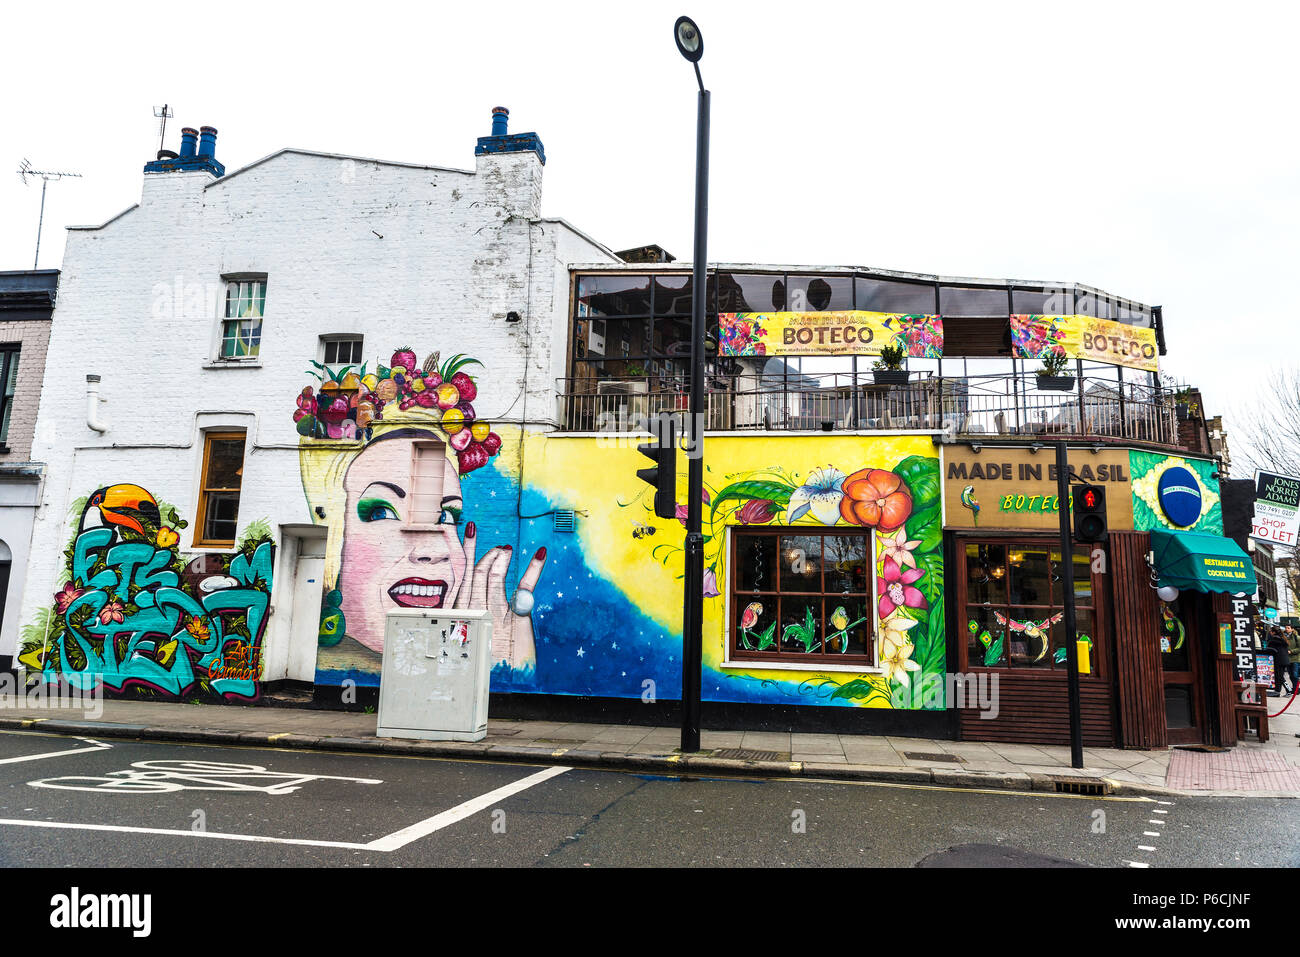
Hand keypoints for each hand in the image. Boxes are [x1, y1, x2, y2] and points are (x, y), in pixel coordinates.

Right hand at [454, 522, 545, 671]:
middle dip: (484, 554)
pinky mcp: (516, 618)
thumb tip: (472, 601)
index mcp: (463, 613)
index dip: (463, 550)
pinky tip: (541, 554)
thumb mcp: (472, 637)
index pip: (462, 574)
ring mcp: (495, 613)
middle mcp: (475, 610)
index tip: (463, 531)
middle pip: (477, 572)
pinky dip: (534, 569)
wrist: (501, 685)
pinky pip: (525, 587)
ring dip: (500, 559)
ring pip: (494, 576)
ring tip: (505, 550)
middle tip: (492, 545)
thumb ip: (470, 616)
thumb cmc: (486, 663)